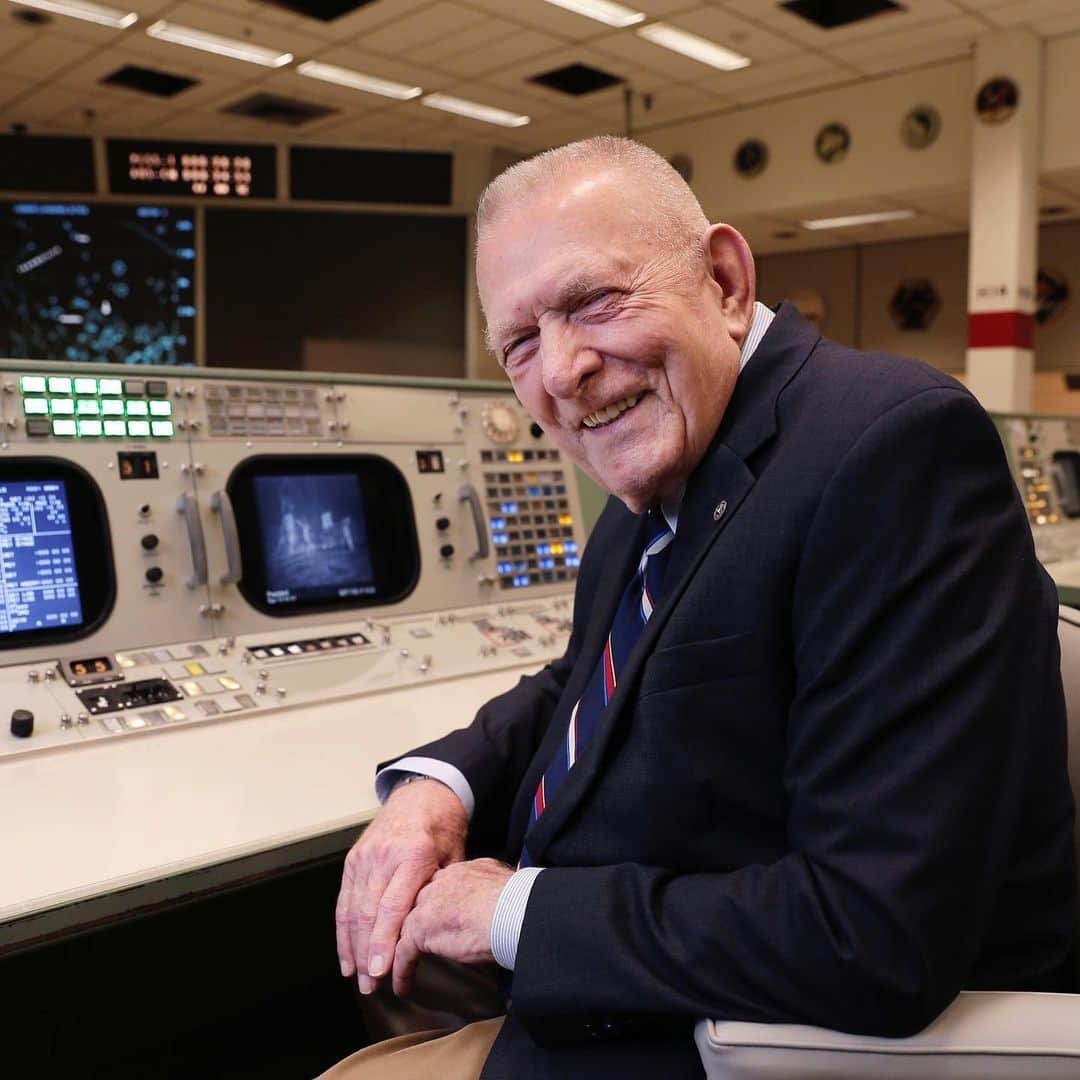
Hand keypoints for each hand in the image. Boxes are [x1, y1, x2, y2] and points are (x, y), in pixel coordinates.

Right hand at [336, 778, 467, 993]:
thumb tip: (436, 933)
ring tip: (357, 978)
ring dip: (352, 947)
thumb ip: (441, 892)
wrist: (423, 794)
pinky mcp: (353, 859)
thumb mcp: (454, 856)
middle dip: (367, 954)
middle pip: (369, 913)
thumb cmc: (443, 828)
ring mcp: (364, 857)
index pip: (392, 907)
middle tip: (370, 986)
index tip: (380, 971)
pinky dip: (343, 930)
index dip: (384, 942)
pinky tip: (346, 954)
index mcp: (413, 855)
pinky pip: (344, 899)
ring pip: (352, 909)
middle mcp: (384, 856)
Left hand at [392, 858, 513, 995]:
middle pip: (418, 901)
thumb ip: (497, 890)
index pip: (442, 886)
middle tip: (410, 942)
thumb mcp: (508, 886)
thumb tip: (507, 901)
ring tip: (400, 967)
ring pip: (405, 926)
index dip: (438, 904)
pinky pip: (404, 952)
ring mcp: (430, 903)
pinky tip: (403, 985)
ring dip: (401, 948)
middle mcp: (443, 881)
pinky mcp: (422, 928)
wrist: (515, 911)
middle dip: (414, 922)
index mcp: (465, 870)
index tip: (438, 919)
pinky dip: (402, 970)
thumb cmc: (521, 903)